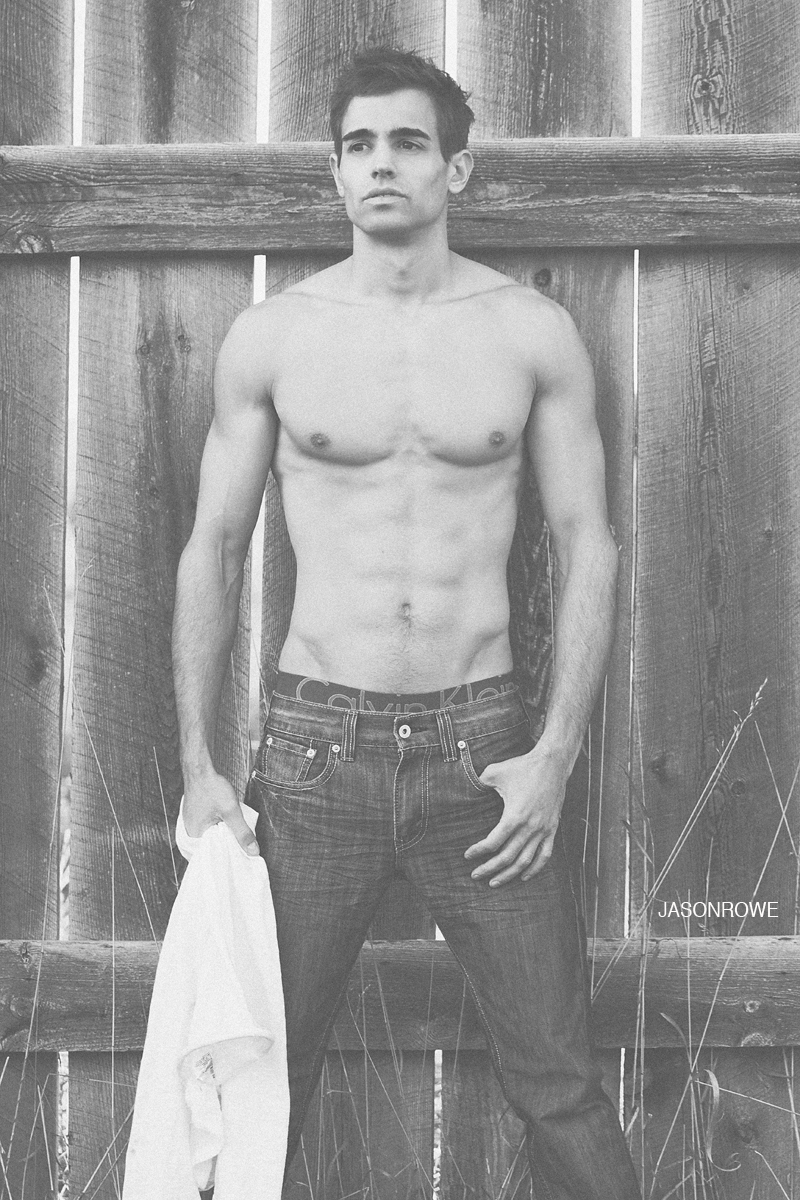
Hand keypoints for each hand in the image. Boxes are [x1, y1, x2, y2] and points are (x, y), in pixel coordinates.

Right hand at [183, 769, 260, 855]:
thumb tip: (254, 851)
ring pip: (211, 839)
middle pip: (211, 849)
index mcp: (194, 837)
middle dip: (226, 851)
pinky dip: (219, 831)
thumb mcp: (231, 811)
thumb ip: (242, 832)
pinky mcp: (196, 817)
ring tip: (238, 842)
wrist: (200, 769)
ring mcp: (191, 824)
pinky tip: (229, 829)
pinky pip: (208, 830)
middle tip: (243, 854)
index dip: (227, 861)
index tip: (241, 863)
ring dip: (223, 840)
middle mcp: (190, 833)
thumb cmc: (211, 788)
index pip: (211, 858)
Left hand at [463, 743, 569, 885]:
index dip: (478, 851)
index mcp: (514, 815)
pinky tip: (523, 877)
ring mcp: (543, 830)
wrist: (552, 763)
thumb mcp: (494, 772)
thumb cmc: (522, 767)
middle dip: (489, 869)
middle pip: (507, 857)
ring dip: (509, 874)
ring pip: (525, 861)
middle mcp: (530, 827)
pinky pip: (545, 855)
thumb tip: (462, 787)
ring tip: (495, 882)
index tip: (467, 855)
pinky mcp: (552, 829)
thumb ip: (478, 782)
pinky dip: (534, 869)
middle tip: (475, 875)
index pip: (493, 842)